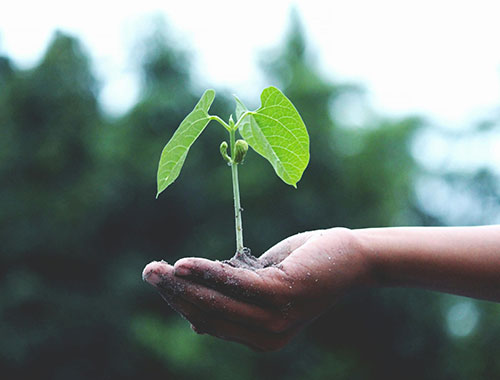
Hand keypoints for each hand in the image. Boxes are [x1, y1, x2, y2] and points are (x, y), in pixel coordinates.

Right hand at [142, 227, 371, 350]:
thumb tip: (195, 320)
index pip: (210, 322)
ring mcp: (275, 319)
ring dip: (183, 284)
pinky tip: (184, 264)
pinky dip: (207, 272)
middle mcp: (267, 337)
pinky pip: (235, 284)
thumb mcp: (262, 286)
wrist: (349, 257)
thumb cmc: (303, 268)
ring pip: (217, 302)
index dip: (181, 303)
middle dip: (174, 294)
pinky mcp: (282, 295)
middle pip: (208, 314)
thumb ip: (233, 300)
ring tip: (157, 269)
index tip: (161, 282)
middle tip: (148, 272)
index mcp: (260, 338)